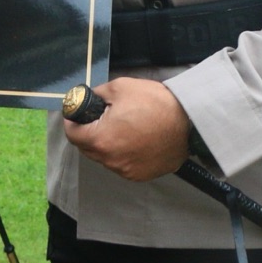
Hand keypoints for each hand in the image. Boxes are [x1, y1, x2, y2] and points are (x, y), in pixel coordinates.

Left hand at [62, 77, 190, 181]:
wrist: (189, 122)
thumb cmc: (155, 103)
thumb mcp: (120, 87)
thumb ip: (97, 94)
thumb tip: (86, 99)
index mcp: (101, 139)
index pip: (73, 134)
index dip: (72, 121)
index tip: (77, 114)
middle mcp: (110, 160)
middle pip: (86, 148)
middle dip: (87, 132)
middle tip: (98, 118)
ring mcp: (125, 170)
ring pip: (104, 157)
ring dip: (105, 144)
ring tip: (121, 128)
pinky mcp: (140, 175)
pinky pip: (121, 164)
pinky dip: (122, 153)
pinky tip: (134, 140)